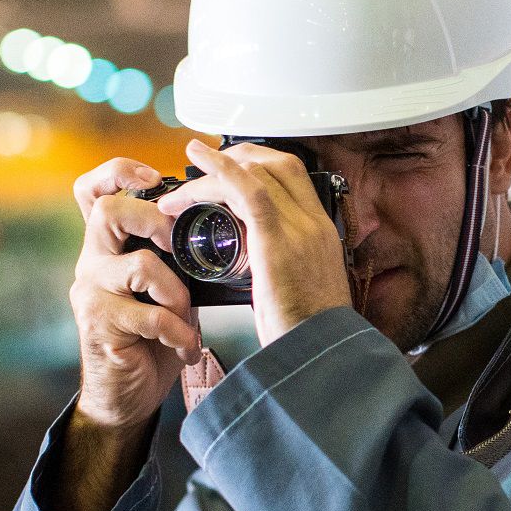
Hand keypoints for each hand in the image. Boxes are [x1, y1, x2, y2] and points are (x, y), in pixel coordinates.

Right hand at [68, 157, 202, 431]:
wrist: (125, 396)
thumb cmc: (150, 340)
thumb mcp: (165, 290)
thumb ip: (174, 258)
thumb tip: (224, 227)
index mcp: (109, 246)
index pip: (94, 190)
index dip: (119, 172)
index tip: (154, 176)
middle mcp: (92, 262)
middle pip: (109, 211)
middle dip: (155, 220)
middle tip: (178, 246)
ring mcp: (92, 293)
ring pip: (139, 265)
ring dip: (176, 291)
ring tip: (186, 316)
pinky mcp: (100, 325)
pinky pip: (149, 316)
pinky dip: (178, 332)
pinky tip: (185, 346)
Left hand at [158, 138, 351, 345]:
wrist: (318, 355)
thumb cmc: (306, 333)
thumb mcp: (303, 289)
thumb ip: (285, 266)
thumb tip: (260, 262)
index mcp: (322, 234)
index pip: (295, 178)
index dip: (262, 163)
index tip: (235, 164)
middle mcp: (314, 225)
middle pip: (279, 164)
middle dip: (239, 155)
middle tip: (206, 162)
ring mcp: (299, 230)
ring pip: (258, 173)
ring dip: (217, 167)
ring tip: (188, 171)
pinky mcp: (277, 241)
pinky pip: (247, 190)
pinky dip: (220, 172)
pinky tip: (199, 166)